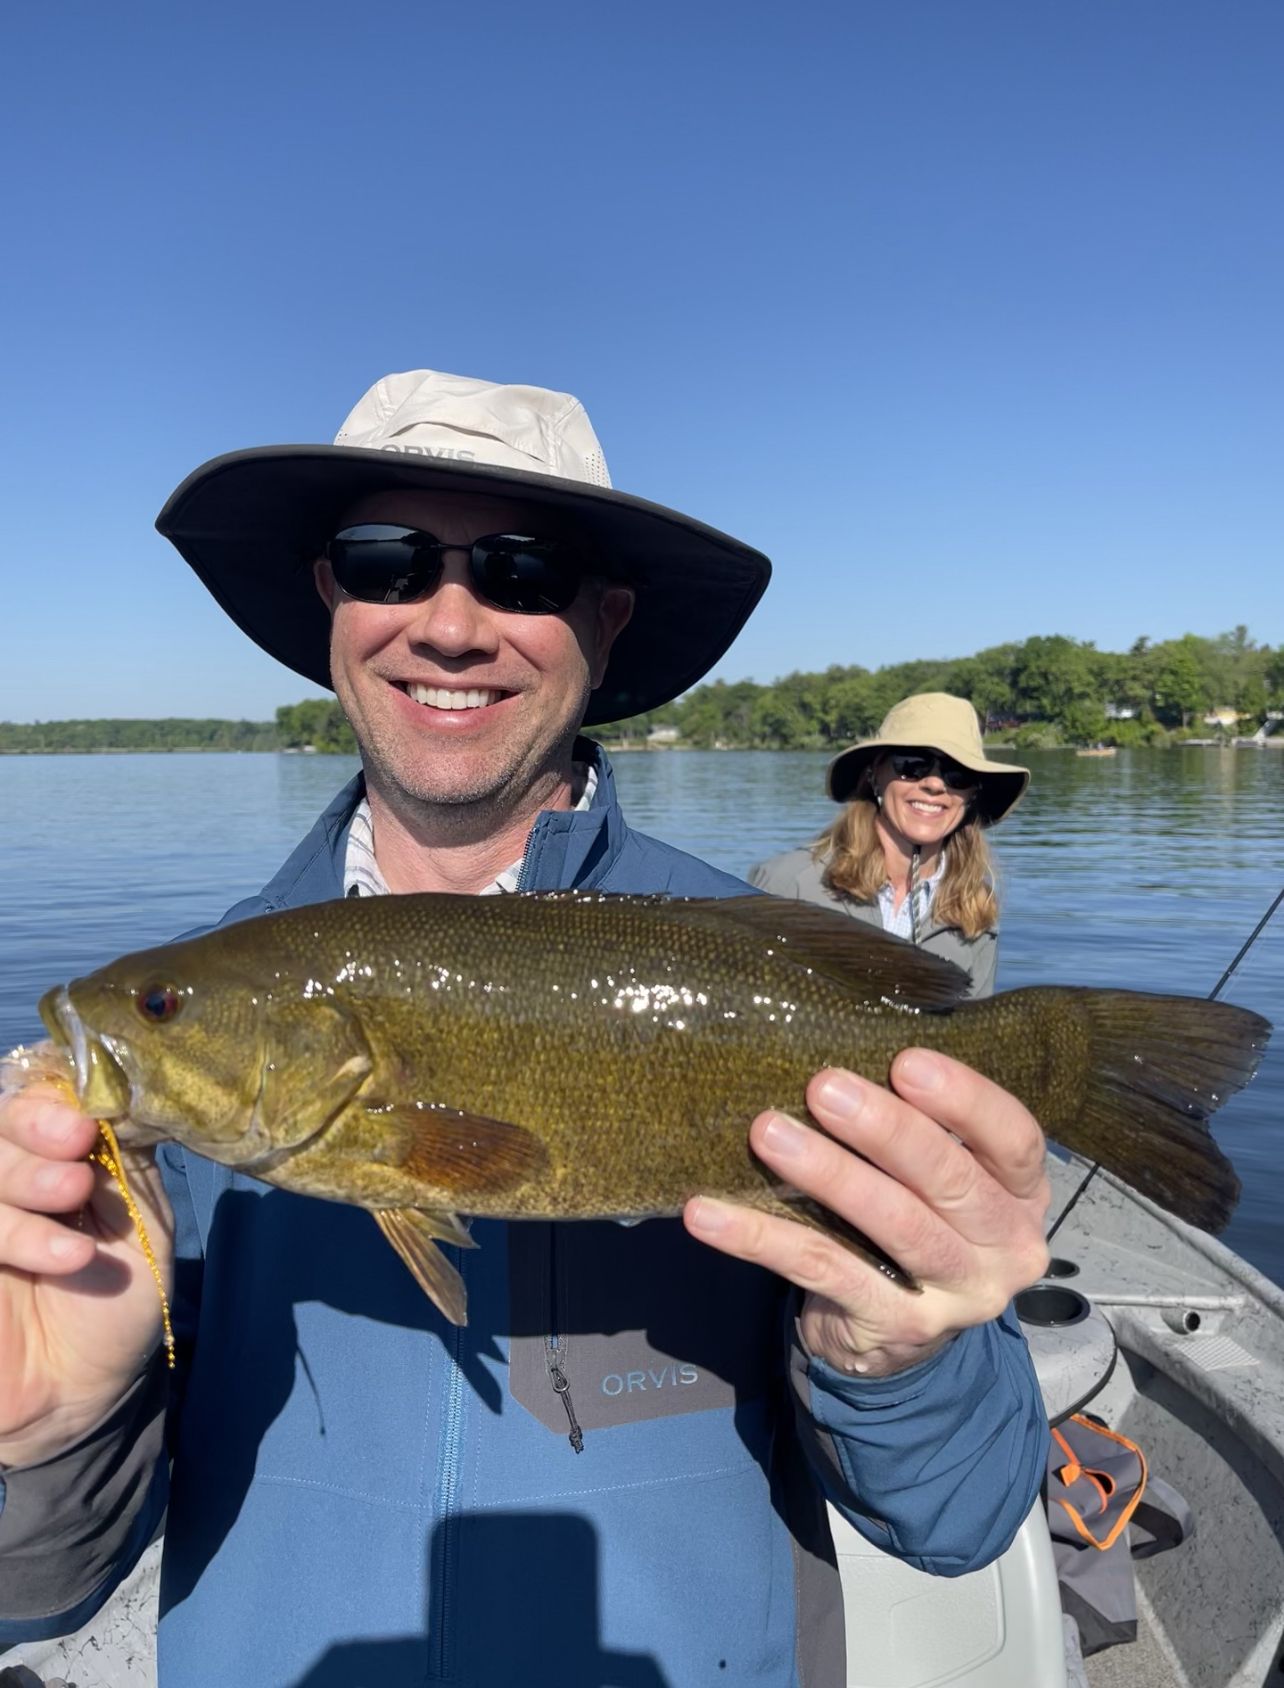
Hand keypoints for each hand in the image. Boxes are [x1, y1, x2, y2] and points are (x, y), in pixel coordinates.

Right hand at [0, 1086, 173, 1466]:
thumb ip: (122, 1156)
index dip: (50, 1100)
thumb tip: (120, 1093)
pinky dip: (16, 1232)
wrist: (81, 1395)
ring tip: (77, 1229)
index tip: (85, 1122)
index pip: (33, 1097)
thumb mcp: (138, 1219)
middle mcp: (5, 1178)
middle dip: (34, 1135)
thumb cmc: (112, 1302)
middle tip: (76, 1164)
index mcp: (49, 1154)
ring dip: (27, 1186)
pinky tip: (67, 1257)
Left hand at [684, 1052, 1049, 1376]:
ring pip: (892, 1224)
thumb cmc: (913, 1220)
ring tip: (768, 1132)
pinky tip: (710, 1213)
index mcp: (1022, 1194)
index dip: (965, 1099)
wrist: (896, 1334)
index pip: (1015, 1139)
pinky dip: (761, 1238)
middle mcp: (1005, 1247)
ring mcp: (956, 1295)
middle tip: (823, 1088)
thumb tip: (841, 1044)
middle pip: (951, 1180)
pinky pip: (822, 1270)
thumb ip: (920, 1125)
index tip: (906, 1062)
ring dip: (827, 1173)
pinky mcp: (896, 1327)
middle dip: (885, 1129)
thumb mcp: (938, 1176)